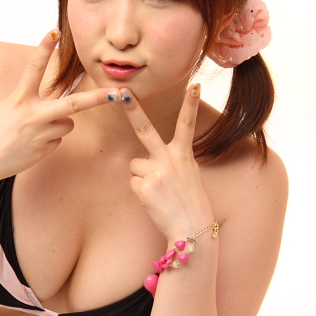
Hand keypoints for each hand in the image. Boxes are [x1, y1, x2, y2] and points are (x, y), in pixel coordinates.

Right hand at [0, 30, 113, 183]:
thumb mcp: (4, 110)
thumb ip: (29, 104)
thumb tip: (57, 113)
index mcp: (19, 99)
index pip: (33, 69)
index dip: (44, 49)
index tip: (54, 32)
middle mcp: (33, 116)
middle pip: (73, 104)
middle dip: (98, 98)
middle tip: (118, 93)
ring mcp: (41, 135)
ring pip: (67, 123)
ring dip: (58, 124)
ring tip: (34, 131)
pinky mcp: (45, 150)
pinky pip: (57, 140)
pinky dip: (48, 141)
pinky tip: (30, 145)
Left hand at [122, 85, 213, 240]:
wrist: (190, 230)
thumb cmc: (191, 204)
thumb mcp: (189, 176)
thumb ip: (172, 162)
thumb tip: (148, 161)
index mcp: (184, 155)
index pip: (188, 125)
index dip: (191, 104)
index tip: (194, 85)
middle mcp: (169, 160)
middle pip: (145, 129)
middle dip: (131, 109)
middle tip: (120, 91)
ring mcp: (155, 173)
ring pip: (135, 166)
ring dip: (142, 178)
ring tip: (159, 193)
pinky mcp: (144, 187)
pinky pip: (133, 183)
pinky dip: (141, 192)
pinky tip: (154, 201)